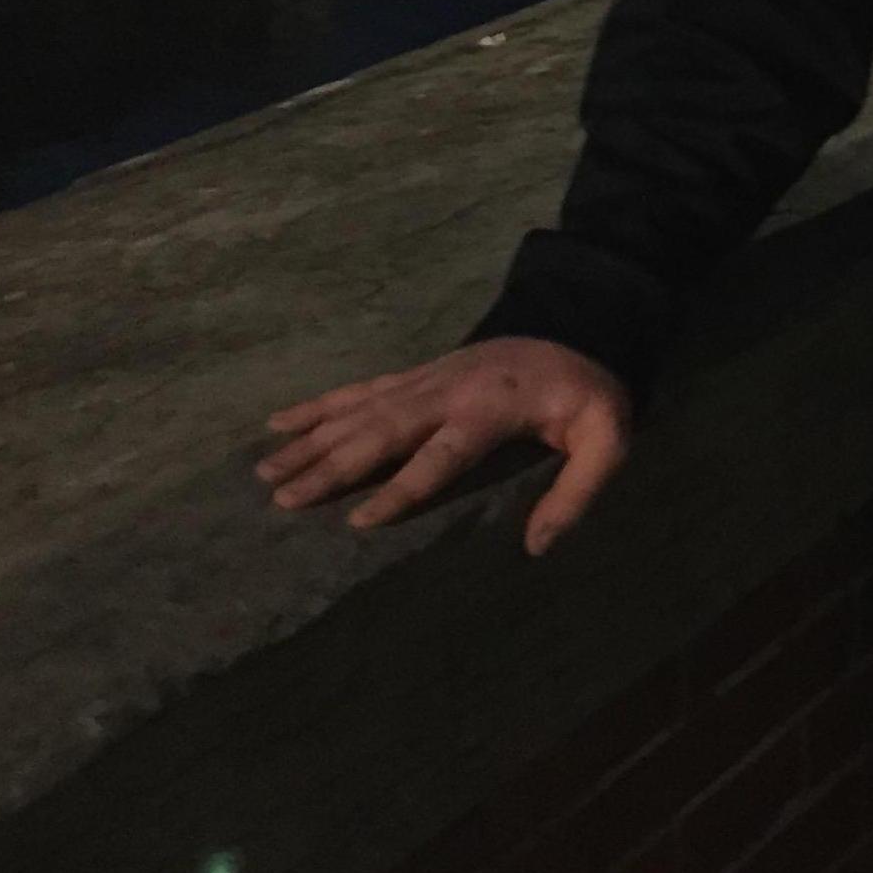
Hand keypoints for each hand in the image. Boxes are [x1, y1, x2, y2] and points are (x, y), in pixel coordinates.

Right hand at [256, 337, 631, 555]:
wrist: (582, 325)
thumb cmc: (591, 394)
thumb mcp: (607, 441)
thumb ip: (578, 492)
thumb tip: (536, 547)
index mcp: (489, 410)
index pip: (438, 456)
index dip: (400, 488)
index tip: (358, 522)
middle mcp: (447, 390)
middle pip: (381, 430)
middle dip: (332, 465)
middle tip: (283, 499)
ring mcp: (427, 376)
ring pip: (358, 409)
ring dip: (311, 439)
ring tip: (265, 471)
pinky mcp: (418, 372)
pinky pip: (360, 389)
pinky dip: (319, 405)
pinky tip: (279, 421)